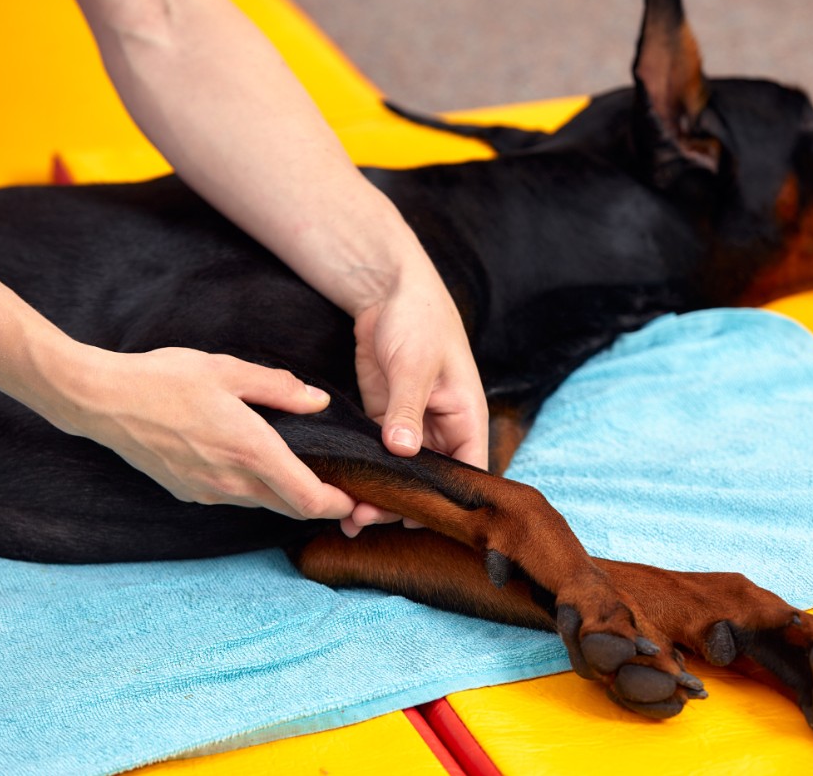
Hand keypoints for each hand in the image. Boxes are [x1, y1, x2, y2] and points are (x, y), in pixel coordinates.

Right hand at [54, 346, 355, 519]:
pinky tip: (262, 466)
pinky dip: (260, 490)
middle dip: (327, 505)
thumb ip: (279, 388)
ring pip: (265, 503)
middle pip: (293, 508)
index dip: (342, 505)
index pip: (309, 498)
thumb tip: (319, 402)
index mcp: (250, 450)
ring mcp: (208, 490)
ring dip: (292, 496)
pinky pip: (236, 497)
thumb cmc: (164, 378)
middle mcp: (231, 480)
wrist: (101, 400)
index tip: (364, 499)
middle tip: (353, 493)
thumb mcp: (228, 370)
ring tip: (313, 476)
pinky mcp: (189, 491)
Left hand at [345, 263, 488, 535]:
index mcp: (466, 417)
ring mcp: (414, 427)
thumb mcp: (415, 364)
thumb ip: (408, 409)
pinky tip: (344, 491)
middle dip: (403, 503)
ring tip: (350, 517)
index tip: (417, 522)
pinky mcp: (384, 420)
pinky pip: (378, 457)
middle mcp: (443, 428)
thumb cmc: (419, 319)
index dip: (448, 501)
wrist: (388, 290)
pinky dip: (365, 474)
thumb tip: (402, 451)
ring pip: (402, 474)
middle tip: (367, 519)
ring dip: (380, 493)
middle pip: (431, 481)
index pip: (468, 472)